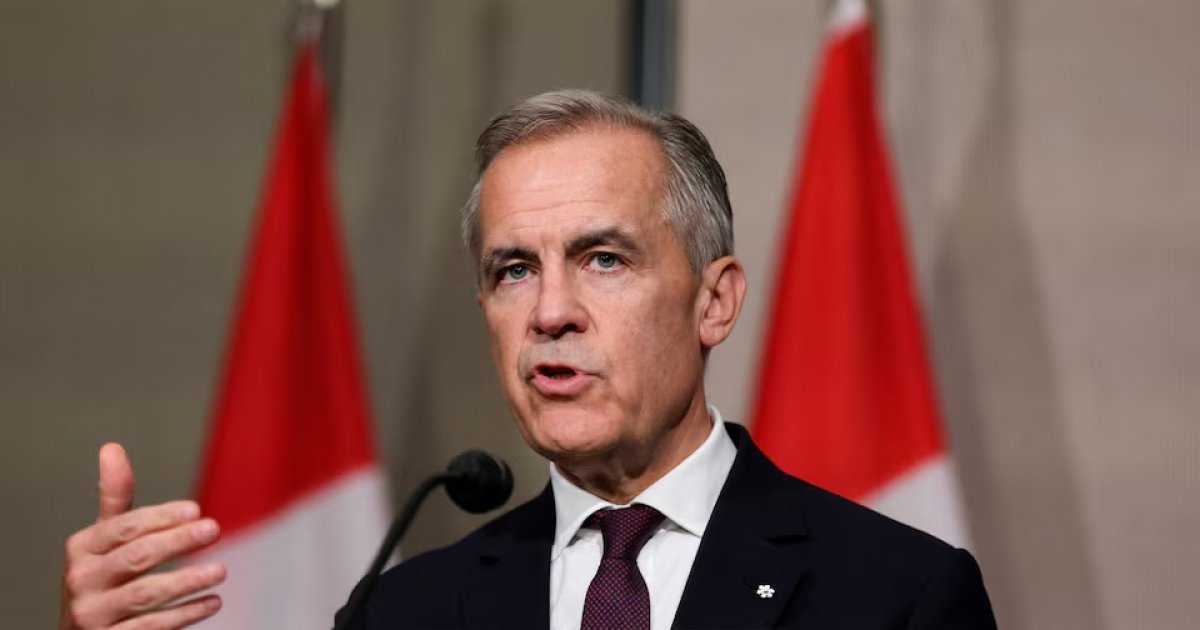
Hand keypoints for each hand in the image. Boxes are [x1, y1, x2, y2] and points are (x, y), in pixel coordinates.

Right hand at [59, 443, 225, 628]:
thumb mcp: (103, 539)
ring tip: (221, 570)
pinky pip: (152, 627)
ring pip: (145, 594)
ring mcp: (92, 615)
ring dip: (187, 580)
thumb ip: (114, 498)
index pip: (124, 527)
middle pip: (136, 557)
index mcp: (80, 549)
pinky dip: (185, 614)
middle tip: (214, 529)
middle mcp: (81, 581)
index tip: (196, 509)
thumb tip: (112, 447)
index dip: (160, 517)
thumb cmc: (102, 578)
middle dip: (177, 542)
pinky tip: (212, 602)